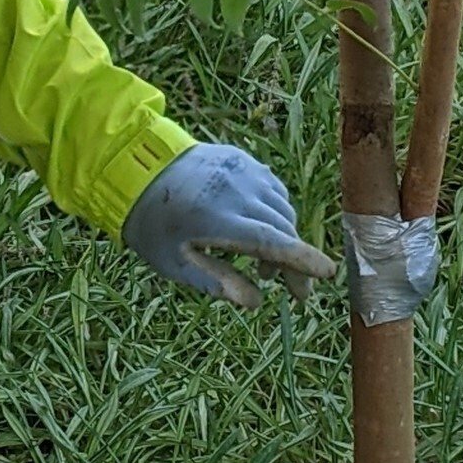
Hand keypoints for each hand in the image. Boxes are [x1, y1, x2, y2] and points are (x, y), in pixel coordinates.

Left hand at [122, 144, 336, 309]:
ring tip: (263, 264)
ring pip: (282, 209)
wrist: (135, 167)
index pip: (273, 241)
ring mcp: (242, 170)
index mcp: (217, 219)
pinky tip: (258, 229)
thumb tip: (257, 302)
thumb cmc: (151, 224)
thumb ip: (217, 283)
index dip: (303, 260)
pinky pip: (273, 190)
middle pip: (284, 228)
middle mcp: (237, 190)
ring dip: (283, 238)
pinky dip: (274, 213)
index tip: (327, 275)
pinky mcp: (242, 160)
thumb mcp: (174, 263)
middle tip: (290, 291)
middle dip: (294, 262)